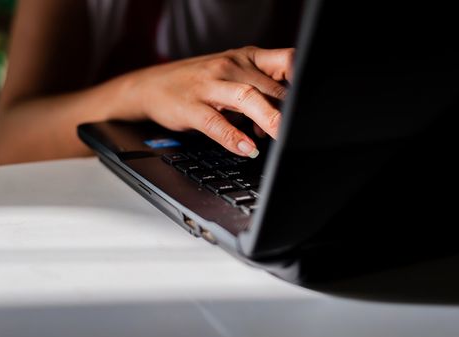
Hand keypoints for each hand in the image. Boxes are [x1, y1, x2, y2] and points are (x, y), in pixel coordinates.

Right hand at [133, 46, 294, 157]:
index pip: (285, 61)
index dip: (303, 79)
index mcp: (245, 58)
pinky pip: (216, 122)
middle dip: (290, 109)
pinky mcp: (192, 106)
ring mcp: (209, 86)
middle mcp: (230, 67)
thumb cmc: (197, 82)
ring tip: (281, 136)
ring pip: (246, 98)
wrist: (152, 85)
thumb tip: (285, 116)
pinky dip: (234, 137)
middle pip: (270, 86)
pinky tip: (247, 148)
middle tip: (304, 128)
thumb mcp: (231, 76)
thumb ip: (259, 90)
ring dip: (268, 118)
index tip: (314, 100)